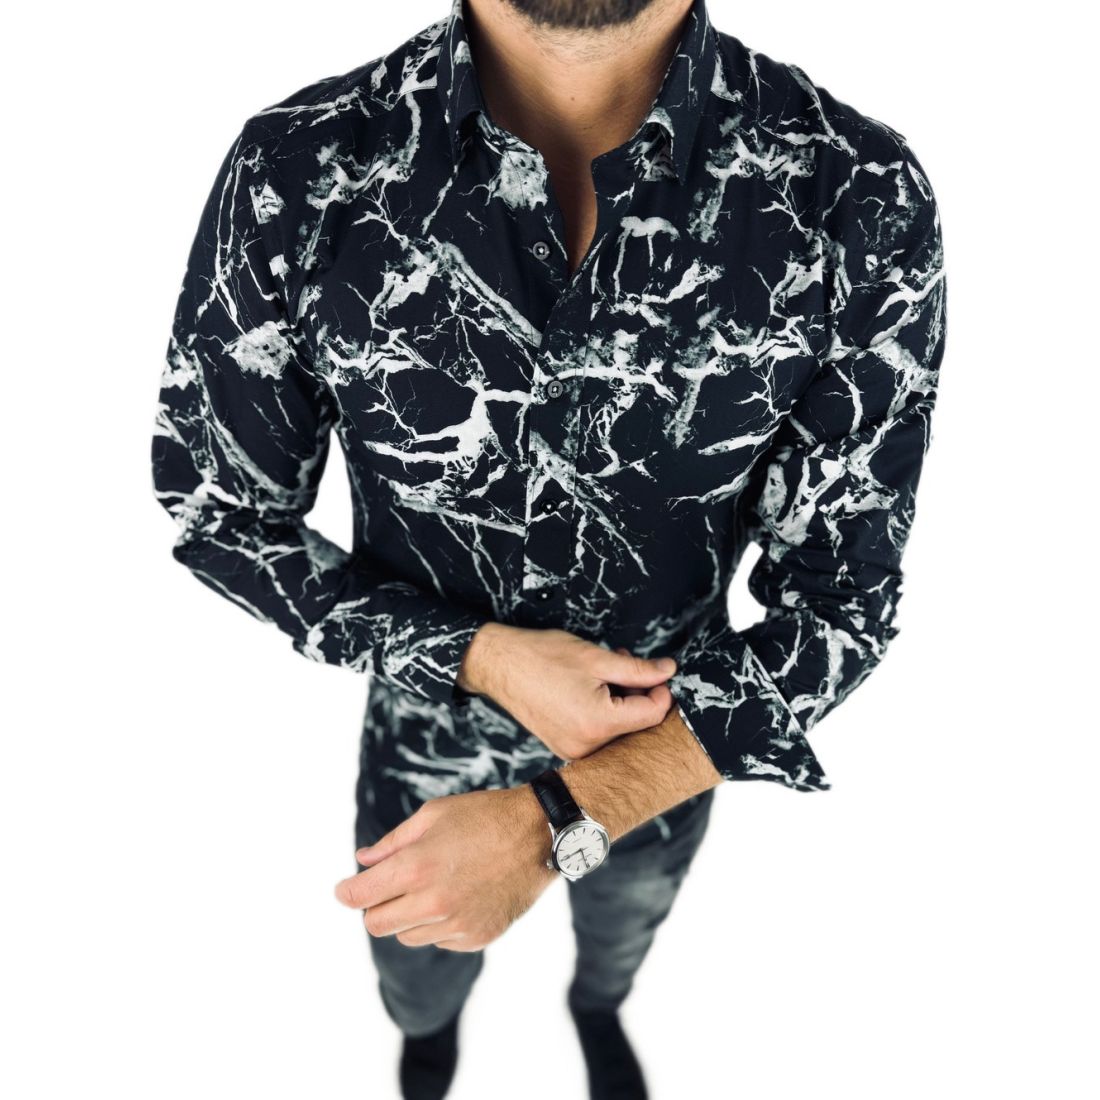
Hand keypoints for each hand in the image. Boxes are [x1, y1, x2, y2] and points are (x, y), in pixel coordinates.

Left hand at [334, 786, 555, 951]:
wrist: (539, 835)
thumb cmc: (484, 816)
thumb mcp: (433, 815)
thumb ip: (392, 842)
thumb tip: (362, 860)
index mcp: (416, 867)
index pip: (359, 897)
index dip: (346, 892)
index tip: (345, 888)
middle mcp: (432, 902)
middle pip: (376, 925)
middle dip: (374, 906)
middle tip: (386, 888)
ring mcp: (456, 925)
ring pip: (406, 936)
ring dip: (407, 915)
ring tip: (431, 886)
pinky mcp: (476, 937)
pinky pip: (439, 940)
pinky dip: (438, 923)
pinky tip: (459, 896)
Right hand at [455, 623, 676, 759]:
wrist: (499, 665)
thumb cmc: (543, 657)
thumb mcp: (597, 658)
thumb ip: (639, 669)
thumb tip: (669, 671)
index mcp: (599, 723)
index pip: (653, 715)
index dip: (661, 690)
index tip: (655, 672)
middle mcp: (587, 745)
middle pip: (636, 724)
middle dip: (638, 693)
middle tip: (624, 662)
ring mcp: (573, 750)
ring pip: (618, 728)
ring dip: (620, 700)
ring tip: (604, 672)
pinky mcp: (564, 747)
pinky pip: (598, 733)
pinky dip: (602, 711)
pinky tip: (590, 688)